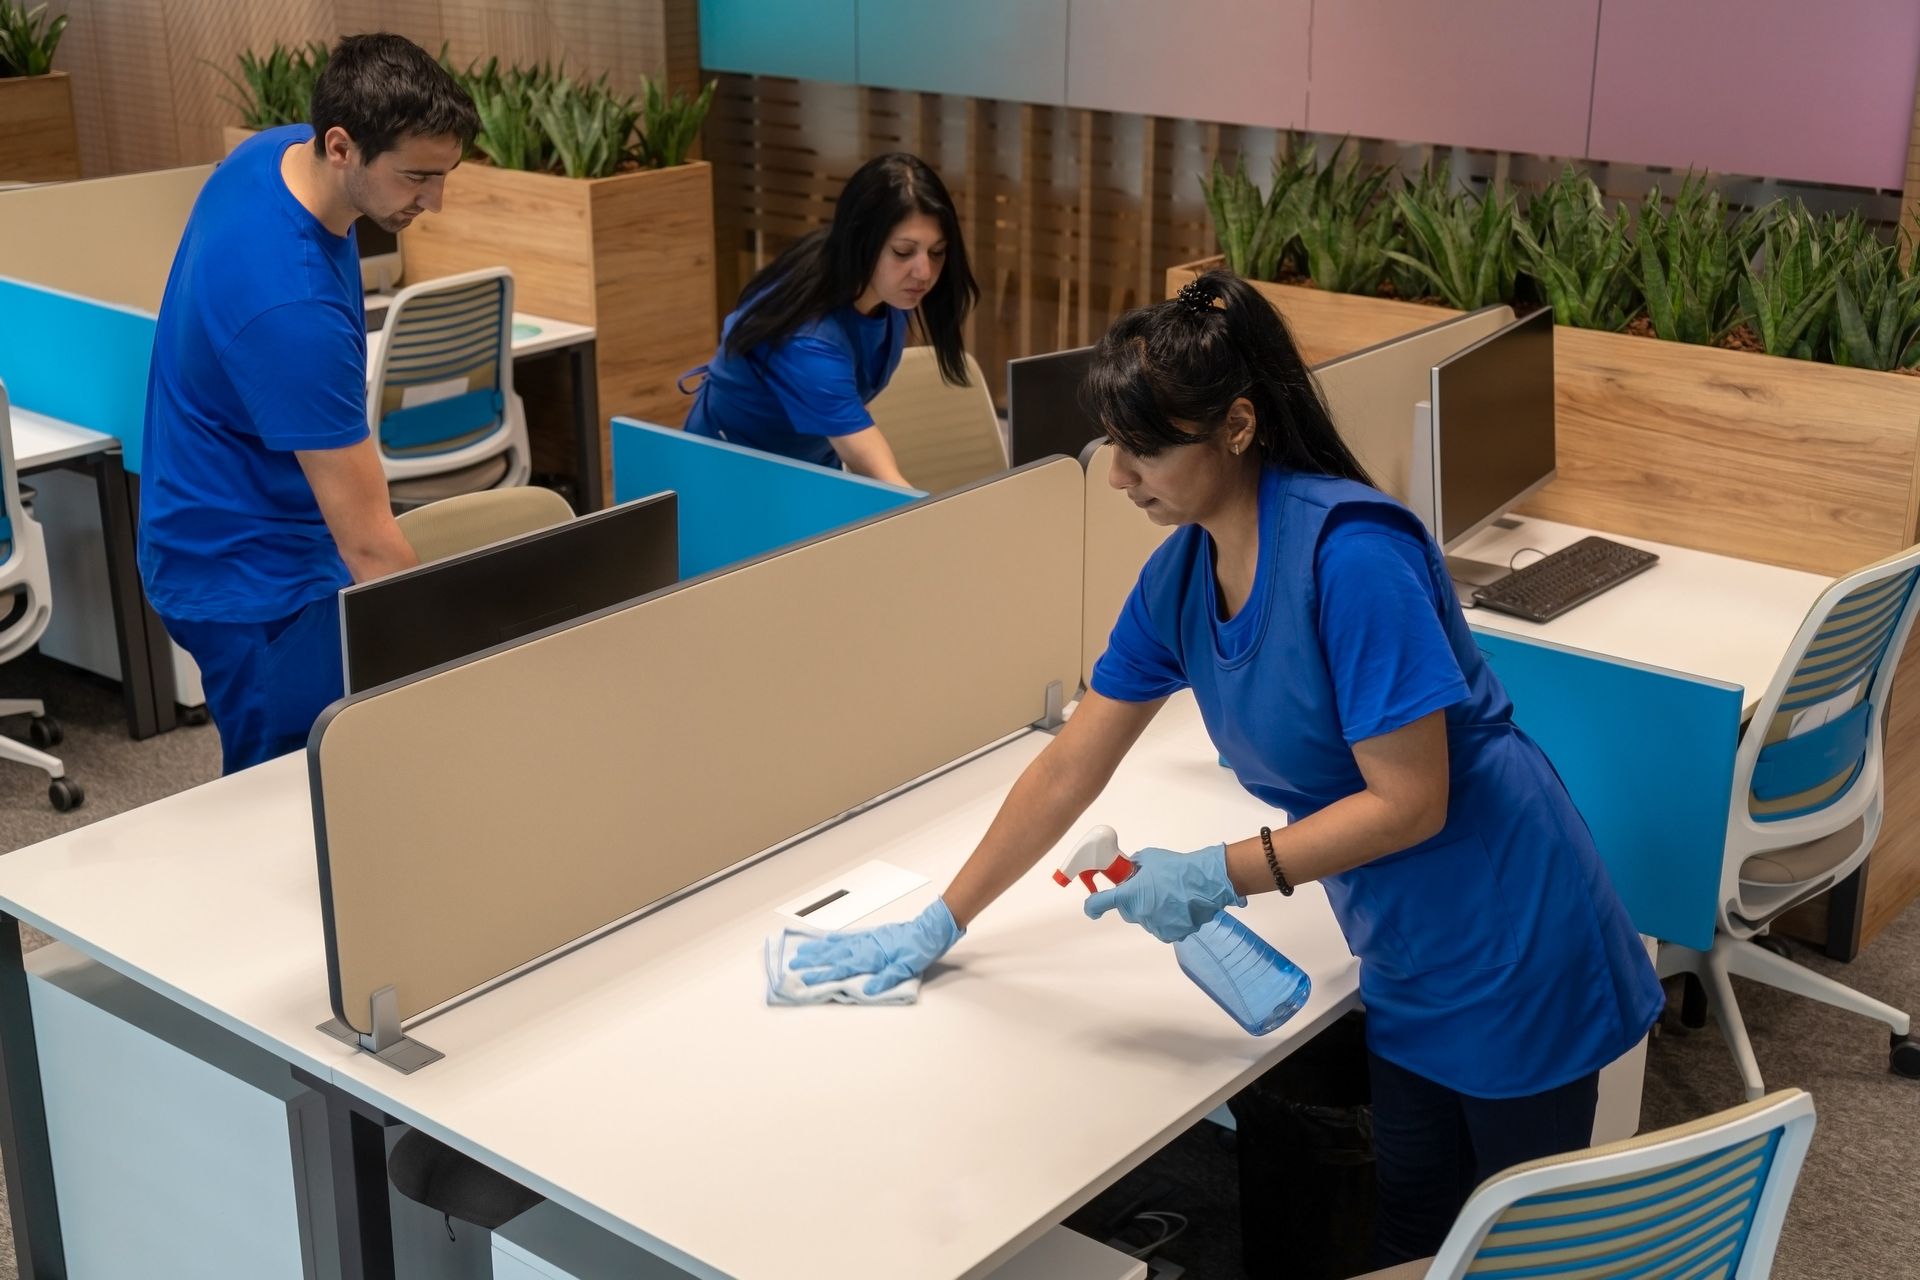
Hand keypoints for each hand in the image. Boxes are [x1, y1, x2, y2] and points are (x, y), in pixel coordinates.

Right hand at [788, 898, 962, 994]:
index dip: (823, 974)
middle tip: (793, 964)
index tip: (804, 979)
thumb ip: (888, 977)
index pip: (842, 968)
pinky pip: (849, 937)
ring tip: (801, 951)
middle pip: (834, 955)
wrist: (931, 927)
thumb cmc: (922, 947)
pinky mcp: (872, 935)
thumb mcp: (909, 967)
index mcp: (872, 957)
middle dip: (812, 960)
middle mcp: (866, 946)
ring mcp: (868, 939)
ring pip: (838, 945)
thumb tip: (869, 989)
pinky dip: (835, 938)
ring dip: (819, 949)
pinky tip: (827, 940)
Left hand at [1084, 844, 1243, 942]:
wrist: (1205, 882)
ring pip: (1145, 919)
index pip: (1099, 904)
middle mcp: (1139, 914)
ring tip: (1169, 896)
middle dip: (1133, 901)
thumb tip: (1128, 870)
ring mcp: (1155, 926)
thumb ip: (1133, 866)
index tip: (1092, 908)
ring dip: (1151, 909)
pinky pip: (1161, 927)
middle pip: (1127, 910)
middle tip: (1148, 888)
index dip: (1092, 906)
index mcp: (1129, 895)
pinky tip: (1177, 906)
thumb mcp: (1148, 859)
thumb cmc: (1178, 868)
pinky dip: (1166, 919)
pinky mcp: (1170, 934)